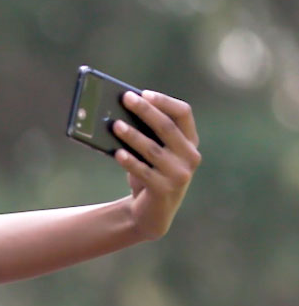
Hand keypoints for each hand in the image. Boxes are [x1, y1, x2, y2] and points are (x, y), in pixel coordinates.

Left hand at [111, 89, 200, 240]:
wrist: (151, 213)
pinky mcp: (165, 190)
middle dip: (146, 111)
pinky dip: (130, 161)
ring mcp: (180, 174)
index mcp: (189, 141)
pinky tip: (116, 153)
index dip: (164, 101)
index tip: (144, 93)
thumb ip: (144, 134)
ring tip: (114, 124)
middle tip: (126, 98)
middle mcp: (190, 156)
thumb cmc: (149, 174)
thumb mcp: (150, 152)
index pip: (183, 114)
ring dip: (132, 135)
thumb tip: (118, 113)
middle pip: (167, 127)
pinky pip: (144, 172)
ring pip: (153, 149)